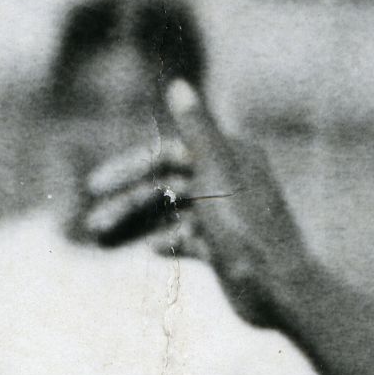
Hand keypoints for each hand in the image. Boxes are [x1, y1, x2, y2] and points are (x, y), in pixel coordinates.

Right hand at [73, 81, 314, 332]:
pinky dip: (168, 243)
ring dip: (138, 227)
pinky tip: (151, 251)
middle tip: (93, 226)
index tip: (95, 186)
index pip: (166, 156)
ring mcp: (225, 217)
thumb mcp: (217, 172)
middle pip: (165, 188)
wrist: (280, 290)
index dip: (129, 169)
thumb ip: (196, 129)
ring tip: (103, 244)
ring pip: (172, 216)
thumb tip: (178, 84)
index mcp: (228, 158)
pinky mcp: (224, 249)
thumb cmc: (248, 229)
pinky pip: (188, 240)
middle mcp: (227, 182)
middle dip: (128, 206)